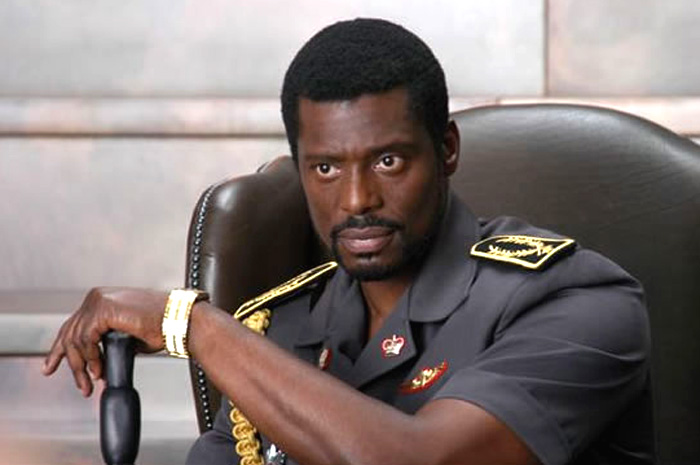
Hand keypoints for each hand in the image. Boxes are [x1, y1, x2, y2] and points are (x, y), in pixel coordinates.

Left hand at [42, 287, 167, 396]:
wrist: (178, 321)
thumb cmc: (161, 327)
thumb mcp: (125, 335)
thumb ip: (106, 341)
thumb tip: (93, 360)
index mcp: (102, 299)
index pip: (73, 325)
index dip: (61, 348)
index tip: (52, 366)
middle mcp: (97, 297)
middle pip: (70, 333)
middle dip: (70, 362)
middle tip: (79, 384)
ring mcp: (98, 301)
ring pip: (76, 338)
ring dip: (83, 365)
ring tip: (93, 381)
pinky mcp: (104, 309)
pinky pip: (86, 338)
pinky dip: (91, 357)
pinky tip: (99, 369)